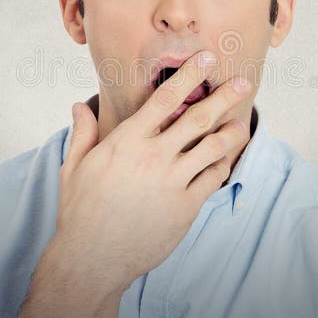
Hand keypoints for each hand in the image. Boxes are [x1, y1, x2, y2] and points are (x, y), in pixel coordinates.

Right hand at [53, 50, 251, 290]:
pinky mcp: (185, 208)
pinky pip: (211, 180)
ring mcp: (171, 183)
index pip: (164, 98)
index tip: (206, 59)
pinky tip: (222, 161)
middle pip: (198, 118)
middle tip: (243, 84)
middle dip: (224, 97)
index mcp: (127, 141)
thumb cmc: (80, 211)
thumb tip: (79, 106)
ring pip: (212, 148)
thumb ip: (83, 134)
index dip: (189, 75)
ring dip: (231, 133)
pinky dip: (220, 166)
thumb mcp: (74, 168)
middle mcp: (153, 157)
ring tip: (241, 124)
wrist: (91, 258)